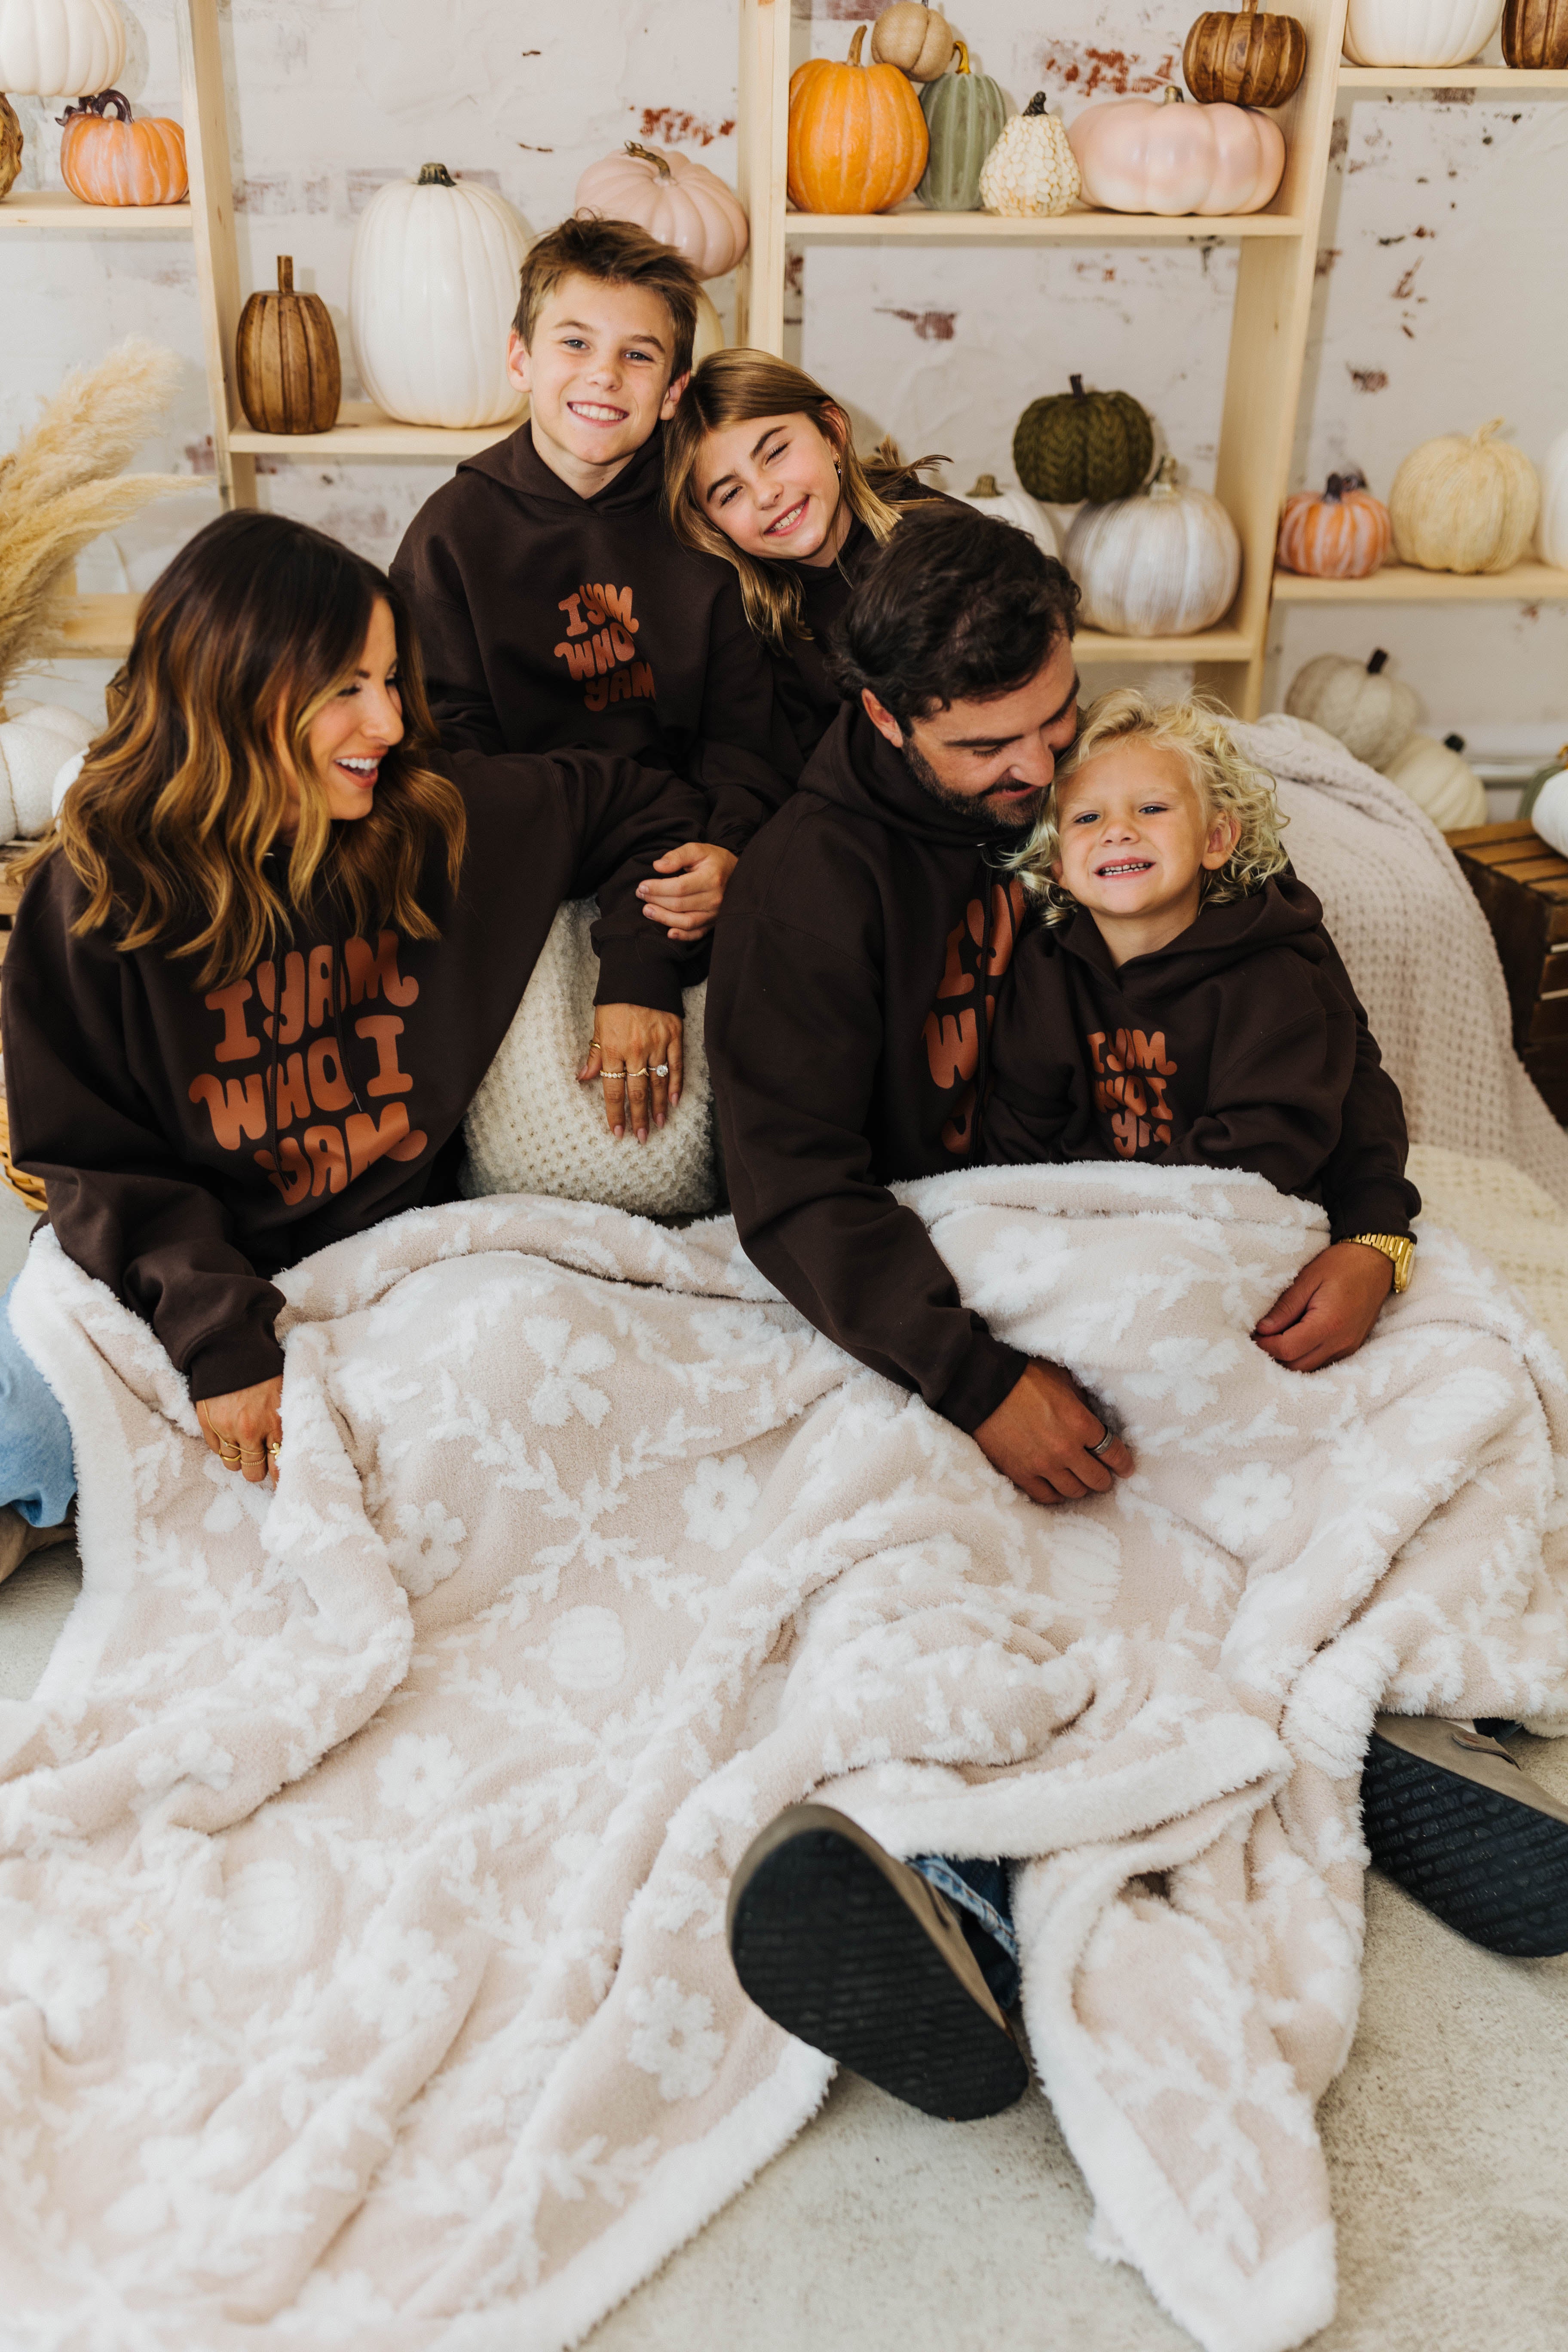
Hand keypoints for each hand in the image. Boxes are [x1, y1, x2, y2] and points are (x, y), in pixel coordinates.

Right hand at [197, 1375, 283, 1484]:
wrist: (232, 1347)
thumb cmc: (264, 1370)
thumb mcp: (285, 1394)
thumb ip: (287, 1422)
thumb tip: (291, 1449)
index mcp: (276, 1423)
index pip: (279, 1466)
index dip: (279, 1478)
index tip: (281, 1482)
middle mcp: (252, 1431)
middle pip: (253, 1473)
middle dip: (257, 1469)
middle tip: (259, 1459)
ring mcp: (227, 1429)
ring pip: (233, 1465)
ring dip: (239, 1459)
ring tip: (243, 1444)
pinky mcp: (208, 1424)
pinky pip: (216, 1451)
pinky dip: (223, 1446)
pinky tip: (229, 1434)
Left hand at [577, 1004, 683, 1141]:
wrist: (639, 972)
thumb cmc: (615, 1000)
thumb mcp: (598, 1026)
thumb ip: (594, 1054)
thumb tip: (583, 1078)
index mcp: (613, 1049)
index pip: (613, 1089)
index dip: (615, 1113)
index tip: (618, 1132)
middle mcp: (635, 1050)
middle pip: (637, 1091)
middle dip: (638, 1117)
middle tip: (640, 1137)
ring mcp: (657, 1044)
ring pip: (658, 1082)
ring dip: (658, 1106)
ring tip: (658, 1125)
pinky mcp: (674, 1036)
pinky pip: (677, 1065)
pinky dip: (676, 1084)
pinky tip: (674, 1101)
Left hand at [637, 843, 737, 942]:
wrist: (739, 874)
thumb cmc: (714, 860)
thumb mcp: (697, 850)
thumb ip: (677, 856)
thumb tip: (658, 866)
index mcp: (711, 878)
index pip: (679, 887)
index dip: (658, 888)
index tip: (642, 886)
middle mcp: (714, 898)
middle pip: (679, 905)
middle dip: (655, 900)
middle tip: (640, 895)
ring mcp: (715, 913)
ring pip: (685, 921)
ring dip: (663, 918)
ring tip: (647, 911)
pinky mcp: (713, 922)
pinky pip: (697, 933)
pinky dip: (682, 936)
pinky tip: (669, 933)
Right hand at [972, 1360, 1133, 1505]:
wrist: (983, 1387)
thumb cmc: (1024, 1377)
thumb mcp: (1063, 1380)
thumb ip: (1082, 1403)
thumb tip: (1092, 1418)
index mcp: (1081, 1424)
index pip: (1113, 1453)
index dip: (1123, 1463)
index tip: (1125, 1468)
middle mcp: (1066, 1450)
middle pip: (1097, 1479)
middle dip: (1103, 1477)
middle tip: (1101, 1474)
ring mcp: (1042, 1466)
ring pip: (1074, 1492)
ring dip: (1080, 1487)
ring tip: (1078, 1480)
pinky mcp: (1020, 1474)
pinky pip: (1045, 1497)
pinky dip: (1055, 1495)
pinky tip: (1056, 1488)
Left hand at [1252, 1239, 1393, 1371]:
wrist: (1376, 1261)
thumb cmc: (1342, 1264)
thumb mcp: (1308, 1278)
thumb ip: (1285, 1307)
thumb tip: (1262, 1329)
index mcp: (1329, 1324)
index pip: (1288, 1350)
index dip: (1265, 1345)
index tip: (1253, 1334)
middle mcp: (1341, 1342)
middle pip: (1297, 1366)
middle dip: (1274, 1355)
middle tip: (1260, 1338)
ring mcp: (1348, 1348)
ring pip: (1309, 1368)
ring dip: (1289, 1359)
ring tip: (1276, 1338)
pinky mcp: (1351, 1347)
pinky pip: (1322, 1362)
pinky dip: (1304, 1356)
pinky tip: (1295, 1340)